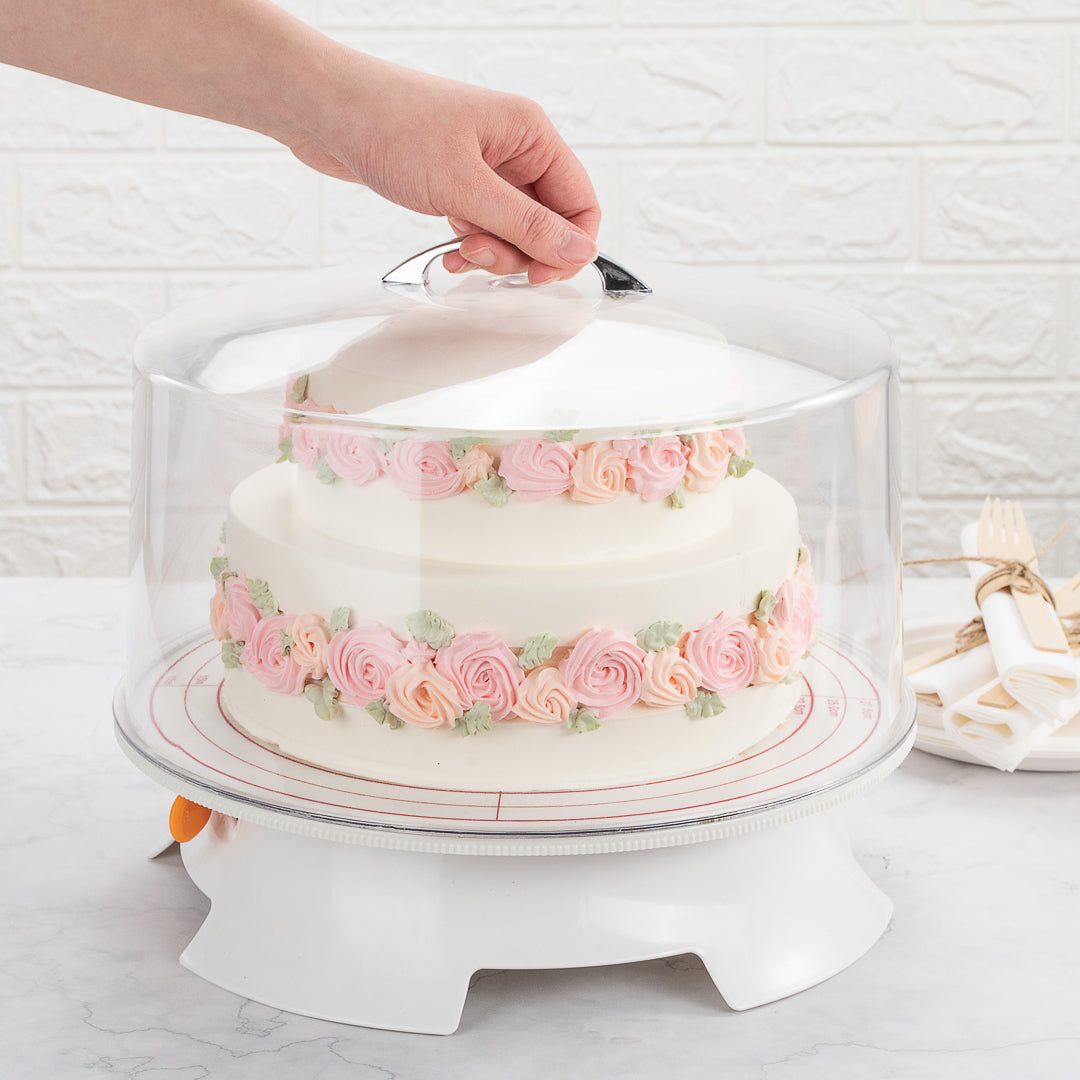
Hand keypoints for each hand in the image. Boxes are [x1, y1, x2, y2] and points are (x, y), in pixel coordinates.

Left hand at [287, 55, 600, 284]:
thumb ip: (525, 225)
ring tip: (457, 250)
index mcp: (530, 135)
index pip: (581, 204)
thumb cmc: (389, 125)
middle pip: (548, 225)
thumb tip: (579, 253)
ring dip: (490, 254)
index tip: (540, 275)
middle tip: (480, 256)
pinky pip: (483, 230)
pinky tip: (446, 251)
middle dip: (519, 253)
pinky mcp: (458, 185)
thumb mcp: (464, 186)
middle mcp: (514, 151)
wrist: (325, 111)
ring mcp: (486, 169)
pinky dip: (469, 249)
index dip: (568, 248)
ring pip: (514, 233)